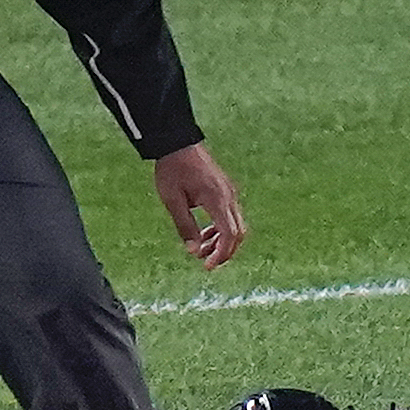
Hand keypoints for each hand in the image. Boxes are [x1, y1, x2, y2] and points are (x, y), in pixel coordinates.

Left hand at [153, 141, 245, 268]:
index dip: (221, 254)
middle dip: (224, 251)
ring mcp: (229, 192)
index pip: (229, 234)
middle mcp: (228, 196)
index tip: (207, 266)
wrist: (177, 143)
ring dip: (221, 241)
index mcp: (217, 199)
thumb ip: (185, 226)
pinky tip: (204, 233)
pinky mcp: (225, 190)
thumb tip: (194, 251)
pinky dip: (220, 229)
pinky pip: (230, 216)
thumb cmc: (172, 170)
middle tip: (205, 262)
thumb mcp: (173, 200)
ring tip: (200, 249)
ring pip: (235, 225)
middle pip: (238, 233)